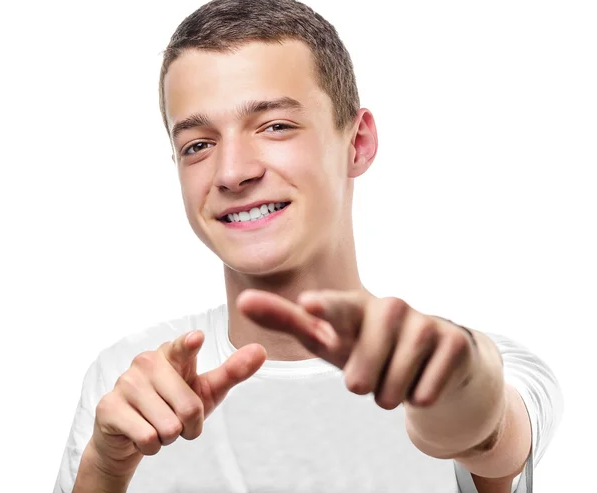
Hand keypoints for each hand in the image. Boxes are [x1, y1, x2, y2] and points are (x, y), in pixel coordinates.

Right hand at [90, 331, 266, 476]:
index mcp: (172, 353)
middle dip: (189, 426)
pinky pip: (147, 439)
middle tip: (177, 420)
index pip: (184, 348)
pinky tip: (141, 434)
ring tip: (158, 425)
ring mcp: (126, 383)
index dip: (190, 345)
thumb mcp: (206, 390)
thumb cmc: (173, 406)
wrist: (131, 435)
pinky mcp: (109, 407)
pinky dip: (151, 446)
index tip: (197, 338)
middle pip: (189, 407)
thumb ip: (233, 371)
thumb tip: (261, 351)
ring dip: (169, 437)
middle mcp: (147, 362)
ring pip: (168, 427)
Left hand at [237, 289, 476, 410]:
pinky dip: (420, 395)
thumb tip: (243, 299)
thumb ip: (286, 319)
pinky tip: (422, 375)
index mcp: (352, 307)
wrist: (427, 353)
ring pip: (393, 388)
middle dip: (364, 385)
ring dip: (391, 392)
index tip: (309, 306)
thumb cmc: (365, 344)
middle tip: (371, 372)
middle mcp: (388, 308)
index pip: (334, 310)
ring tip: (396, 373)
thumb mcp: (327, 337)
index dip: (323, 309)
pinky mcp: (453, 340)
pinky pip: (425, 392)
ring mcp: (423, 322)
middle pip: (361, 375)